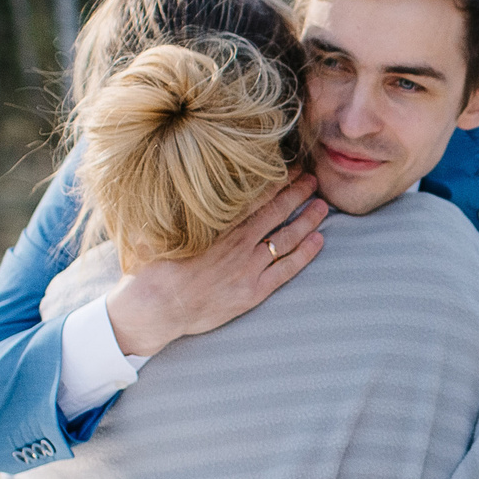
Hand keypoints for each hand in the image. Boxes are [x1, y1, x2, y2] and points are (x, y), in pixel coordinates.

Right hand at [104, 175, 326, 357]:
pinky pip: (286, 270)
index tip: (290, 169)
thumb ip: (179, 211)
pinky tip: (318, 241)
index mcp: (219, 226)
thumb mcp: (165, 230)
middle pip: (276, 213)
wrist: (157, 308)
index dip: (277, 182)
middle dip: (297, 194)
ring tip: (322, 207)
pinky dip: (305, 255)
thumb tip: (175, 186)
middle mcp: (239, 244)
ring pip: (287, 239)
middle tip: (313, 179)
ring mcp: (249, 268)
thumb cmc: (155, 270)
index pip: (256, 197)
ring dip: (308, 220)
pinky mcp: (253, 292)